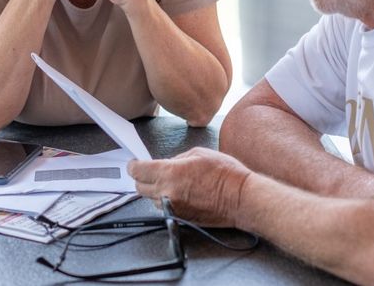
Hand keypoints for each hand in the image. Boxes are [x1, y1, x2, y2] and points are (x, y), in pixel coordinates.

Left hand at [128, 147, 251, 227]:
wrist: (240, 199)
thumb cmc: (225, 174)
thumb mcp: (199, 153)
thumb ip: (177, 158)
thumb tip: (167, 163)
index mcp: (170, 173)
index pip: (138, 171)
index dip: (133, 166)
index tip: (133, 164)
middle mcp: (167, 193)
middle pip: (139, 188)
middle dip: (142, 178)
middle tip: (149, 172)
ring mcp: (173, 208)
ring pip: (151, 200)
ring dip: (155, 191)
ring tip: (171, 183)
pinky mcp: (180, 218)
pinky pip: (165, 208)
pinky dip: (167, 201)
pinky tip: (180, 193)